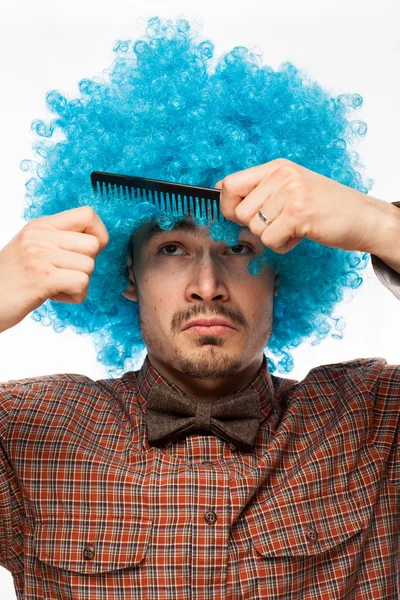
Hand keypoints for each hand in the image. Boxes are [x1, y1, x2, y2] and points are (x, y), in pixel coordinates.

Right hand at [0, 206, 108, 332]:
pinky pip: (81, 283)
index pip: (87, 215)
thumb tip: (95, 242)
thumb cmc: (11, 279)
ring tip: (56, 286)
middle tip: (65, 274)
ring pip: (89, 267)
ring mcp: (40, 256)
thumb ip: (60, 241)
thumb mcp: (33, 248)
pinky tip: (55, 296)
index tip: (87, 252)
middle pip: (93, 245)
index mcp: (41, 226)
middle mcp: (40, 236)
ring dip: (79, 284)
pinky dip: (74, 296)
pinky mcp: (42, 278)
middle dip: (86, 265)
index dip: (98, 235)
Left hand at [215, 158, 391, 254]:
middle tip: (281, 222)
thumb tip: (222, 194)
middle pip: (240, 212)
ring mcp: (291, 193)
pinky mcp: (298, 214)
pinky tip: (300, 234)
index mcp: (276, 167)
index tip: (240, 216)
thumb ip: (260, 190)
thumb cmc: (325, 206)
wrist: (363, 216)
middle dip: (256, 226)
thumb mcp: (291, 187)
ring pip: (255, 229)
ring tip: (295, 227)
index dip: (228, 206)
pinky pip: (270, 240)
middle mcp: (282, 176)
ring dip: (273, 236)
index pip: (230, 184)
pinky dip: (283, 245)